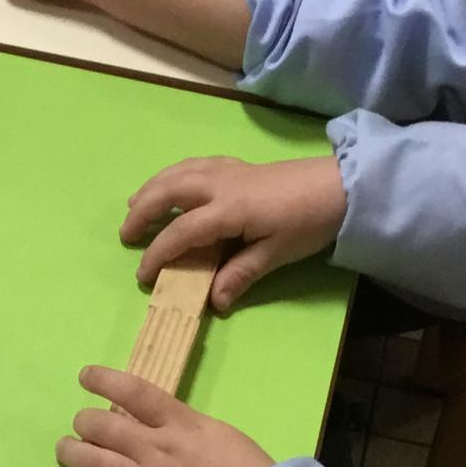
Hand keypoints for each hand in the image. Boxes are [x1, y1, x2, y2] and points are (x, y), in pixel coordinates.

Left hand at [49, 368, 274, 466]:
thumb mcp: (228, 439)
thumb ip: (196, 432)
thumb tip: (176, 430)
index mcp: (183, 424)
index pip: (136, 392)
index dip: (105, 380)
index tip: (86, 376)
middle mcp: (156, 448)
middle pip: (105, 425)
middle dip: (86, 421)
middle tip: (80, 424)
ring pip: (93, 460)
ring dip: (72, 452)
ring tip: (63, 449)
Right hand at [123, 155, 346, 313]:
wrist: (339, 186)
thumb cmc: (308, 222)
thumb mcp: (276, 254)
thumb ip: (241, 274)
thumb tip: (213, 302)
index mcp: (228, 210)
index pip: (181, 231)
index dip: (158, 253)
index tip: (143, 274)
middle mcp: (219, 185)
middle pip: (168, 191)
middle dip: (142, 211)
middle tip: (126, 233)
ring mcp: (226, 171)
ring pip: (177, 172)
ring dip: (151, 188)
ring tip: (135, 205)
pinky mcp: (236, 165)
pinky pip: (193, 164)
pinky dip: (173, 174)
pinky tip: (171, 184)